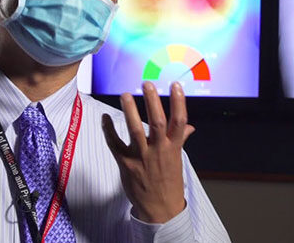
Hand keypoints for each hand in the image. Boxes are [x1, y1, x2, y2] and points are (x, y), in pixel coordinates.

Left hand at [102, 81, 194, 223]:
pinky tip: (105, 117)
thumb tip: (188, 127)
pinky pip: (114, 143)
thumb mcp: (178, 159)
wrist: (160, 209)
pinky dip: (108, 130)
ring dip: (129, 111)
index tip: (175, 85)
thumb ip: (180, 139)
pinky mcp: (125, 164)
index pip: (179, 121)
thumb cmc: (169, 182)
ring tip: (125, 94)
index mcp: (173, 147)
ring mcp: (141, 157)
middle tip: (147, 84)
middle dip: (152, 102)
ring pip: (135, 130)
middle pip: (157, 122)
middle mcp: (158, 150)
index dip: (179, 102)